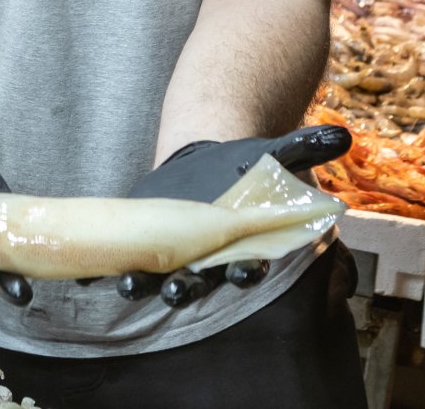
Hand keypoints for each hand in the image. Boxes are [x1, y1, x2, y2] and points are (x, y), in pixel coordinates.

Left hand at [116, 124, 350, 308]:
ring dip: (143, 284)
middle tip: (176, 290)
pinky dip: (103, 269)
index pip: (248, 266)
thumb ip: (306, 147)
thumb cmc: (249, 166)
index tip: (241, 272)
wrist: (209, 162)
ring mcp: (173, 256)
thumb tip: (340, 134)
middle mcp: (208, 261)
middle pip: (200, 282)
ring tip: (126, 285)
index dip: (244, 270)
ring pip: (158, 278)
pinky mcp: (142, 244)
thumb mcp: (278, 153)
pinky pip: (124, 261)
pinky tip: (83, 275)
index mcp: (243, 246)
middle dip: (187, 288)